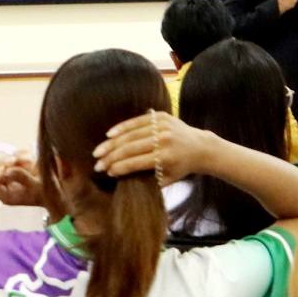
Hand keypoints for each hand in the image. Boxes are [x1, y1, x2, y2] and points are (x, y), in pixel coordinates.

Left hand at [0, 152, 45, 206]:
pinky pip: (16, 154)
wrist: (62, 190)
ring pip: (4, 161)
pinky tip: (31, 156)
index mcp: (8, 196)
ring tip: (31, 161)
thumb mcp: (38, 188)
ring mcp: (13, 174)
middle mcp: (7, 185)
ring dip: (17, 158)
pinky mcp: (21, 165)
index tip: (5, 169)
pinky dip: (22, 153)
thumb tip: (7, 171)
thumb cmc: (50, 195)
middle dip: (3, 163)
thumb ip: (22, 178)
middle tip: (14, 160)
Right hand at [94, 110, 210, 185]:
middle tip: (97, 164)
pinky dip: (123, 127)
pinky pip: (138, 120)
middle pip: (130, 148)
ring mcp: (162, 126)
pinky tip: (110, 134)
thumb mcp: (167, 178)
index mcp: (165, 157)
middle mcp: (163, 140)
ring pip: (131, 134)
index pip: (136, 163)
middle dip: (111, 157)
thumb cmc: (181, 167)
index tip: (107, 173)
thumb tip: (120, 177)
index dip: (120, 168)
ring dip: (112, 143)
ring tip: (99, 151)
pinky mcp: (161, 116)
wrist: (200, 147)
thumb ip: (147, 180)